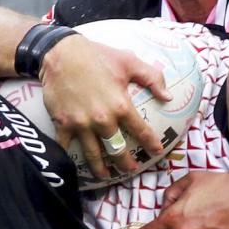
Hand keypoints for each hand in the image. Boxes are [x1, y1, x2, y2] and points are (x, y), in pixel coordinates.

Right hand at [40, 35, 169, 178]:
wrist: (60, 53)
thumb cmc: (97, 55)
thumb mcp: (129, 61)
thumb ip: (152, 78)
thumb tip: (168, 97)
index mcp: (120, 105)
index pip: (140, 130)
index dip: (150, 143)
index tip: (157, 152)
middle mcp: (102, 119)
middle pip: (117, 149)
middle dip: (125, 163)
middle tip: (130, 170)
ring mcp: (81, 124)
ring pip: (93, 154)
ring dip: (100, 168)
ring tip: (105, 175)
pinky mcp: (62, 123)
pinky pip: (66, 146)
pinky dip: (68, 157)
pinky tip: (71, 166)